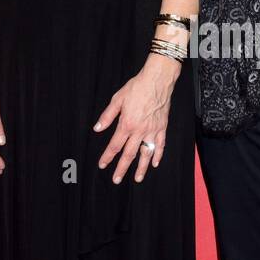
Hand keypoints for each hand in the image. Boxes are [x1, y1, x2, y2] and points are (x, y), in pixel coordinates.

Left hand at [93, 54, 178, 182]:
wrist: (157, 81)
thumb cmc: (137, 88)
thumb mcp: (117, 99)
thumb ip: (107, 116)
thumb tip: (97, 128)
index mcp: (127, 124)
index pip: (115, 145)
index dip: (108, 156)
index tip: (103, 164)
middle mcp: (140, 130)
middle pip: (129, 154)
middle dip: (122, 168)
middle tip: (117, 179)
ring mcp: (152, 130)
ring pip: (146, 153)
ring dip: (141, 168)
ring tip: (138, 178)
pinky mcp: (162, 127)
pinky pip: (160, 145)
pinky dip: (158, 155)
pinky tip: (154, 163)